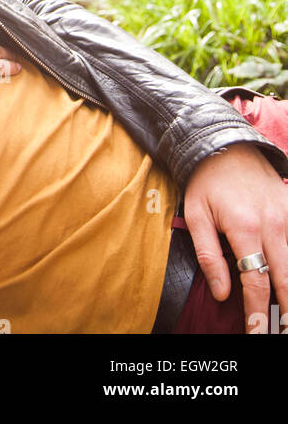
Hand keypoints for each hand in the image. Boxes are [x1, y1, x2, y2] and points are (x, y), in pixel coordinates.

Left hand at [183, 143, 287, 332]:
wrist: (227, 143)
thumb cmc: (207, 181)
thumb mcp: (196, 214)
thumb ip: (209, 256)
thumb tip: (223, 294)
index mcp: (245, 227)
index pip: (255, 282)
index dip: (258, 313)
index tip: (256, 333)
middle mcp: (273, 223)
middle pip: (286, 279)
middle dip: (287, 311)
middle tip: (283, 331)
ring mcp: (287, 215)